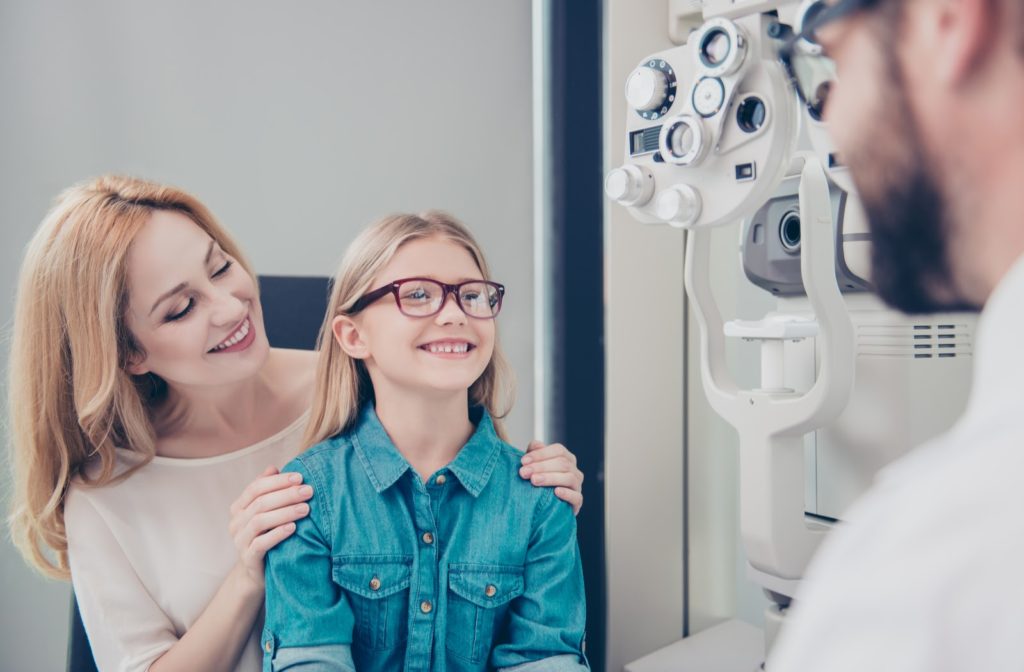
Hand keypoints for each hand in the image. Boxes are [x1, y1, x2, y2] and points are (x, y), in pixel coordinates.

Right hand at [228, 465, 313, 588]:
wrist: (256, 573)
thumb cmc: (267, 535)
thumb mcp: (266, 512)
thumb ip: (268, 491)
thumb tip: (273, 468)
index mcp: (239, 507)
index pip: (256, 487)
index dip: (278, 481)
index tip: (300, 476)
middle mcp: (236, 522)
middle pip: (260, 503)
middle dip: (286, 495)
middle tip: (309, 491)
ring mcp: (239, 541)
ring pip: (260, 521)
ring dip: (285, 512)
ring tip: (306, 509)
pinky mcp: (248, 558)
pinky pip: (261, 544)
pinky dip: (277, 534)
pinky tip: (293, 528)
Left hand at [519, 441, 583, 515]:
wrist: (544, 507)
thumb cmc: (539, 482)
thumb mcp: (535, 466)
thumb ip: (535, 453)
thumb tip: (535, 445)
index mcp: (566, 458)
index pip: (558, 450)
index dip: (540, 454)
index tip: (523, 461)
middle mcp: (574, 470)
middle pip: (562, 463)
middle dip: (541, 467)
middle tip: (524, 472)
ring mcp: (577, 486)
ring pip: (569, 478)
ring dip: (550, 478)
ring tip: (534, 480)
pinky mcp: (578, 502)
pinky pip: (576, 497)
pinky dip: (567, 493)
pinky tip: (555, 492)